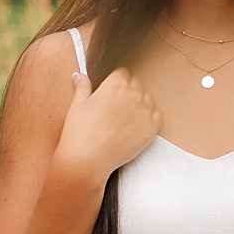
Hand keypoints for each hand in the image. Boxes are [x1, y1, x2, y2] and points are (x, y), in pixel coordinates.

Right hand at [52, 69, 160, 185]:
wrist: (87, 160)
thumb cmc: (79, 132)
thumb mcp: (77, 105)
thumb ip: (82, 87)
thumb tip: (80, 75)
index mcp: (115, 85)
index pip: (122, 73)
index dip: (116, 81)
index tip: (111, 91)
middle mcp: (133, 94)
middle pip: (136, 84)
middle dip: (128, 91)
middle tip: (115, 107)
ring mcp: (145, 111)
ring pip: (147, 99)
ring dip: (139, 104)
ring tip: (124, 118)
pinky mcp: (152, 128)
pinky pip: (156, 116)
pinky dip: (148, 118)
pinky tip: (134, 127)